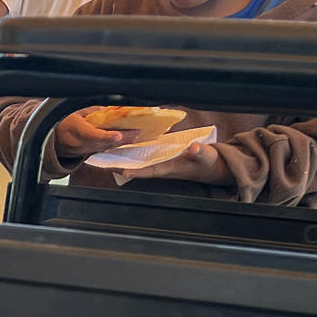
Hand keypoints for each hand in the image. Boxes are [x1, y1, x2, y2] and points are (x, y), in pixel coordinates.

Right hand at [53, 111, 135, 158]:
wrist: (49, 138)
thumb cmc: (60, 121)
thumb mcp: (73, 110)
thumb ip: (91, 110)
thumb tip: (109, 107)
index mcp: (73, 130)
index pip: (92, 135)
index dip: (106, 136)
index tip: (118, 135)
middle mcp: (78, 144)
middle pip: (103, 143)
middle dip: (121, 138)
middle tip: (136, 133)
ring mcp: (81, 151)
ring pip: (104, 147)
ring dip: (120, 142)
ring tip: (134, 136)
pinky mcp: (84, 155)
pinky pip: (101, 150)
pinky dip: (112, 145)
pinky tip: (123, 141)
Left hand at [113, 141, 231, 186]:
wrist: (212, 167)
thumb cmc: (209, 162)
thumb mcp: (206, 156)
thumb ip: (199, 152)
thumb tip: (193, 148)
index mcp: (170, 168)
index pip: (150, 171)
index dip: (137, 171)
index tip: (123, 170)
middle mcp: (162, 167)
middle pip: (139, 167)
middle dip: (122, 165)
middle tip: (104, 161)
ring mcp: (162, 163)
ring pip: (140, 161)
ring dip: (125, 158)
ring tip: (107, 152)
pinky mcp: (163, 158)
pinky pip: (145, 155)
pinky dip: (135, 152)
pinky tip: (125, 146)